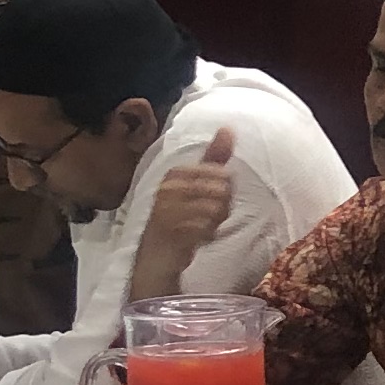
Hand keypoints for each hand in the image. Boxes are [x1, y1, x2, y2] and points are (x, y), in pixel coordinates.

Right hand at [127, 126, 237, 303]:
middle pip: (222, 191)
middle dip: (222, 208)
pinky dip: (208, 236)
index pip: (221, 174)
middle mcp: (168, 188)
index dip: (226, 190)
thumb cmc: (180, 217)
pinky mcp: (171, 232)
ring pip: (215, 210)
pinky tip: (198, 238)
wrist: (156, 257)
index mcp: (175, 174)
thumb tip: (228, 128)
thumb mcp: (196, 184)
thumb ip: (213, 157)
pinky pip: (205, 230)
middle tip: (207, 219)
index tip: (212, 201)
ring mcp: (168, 210)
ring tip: (202, 228)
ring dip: (215, 223)